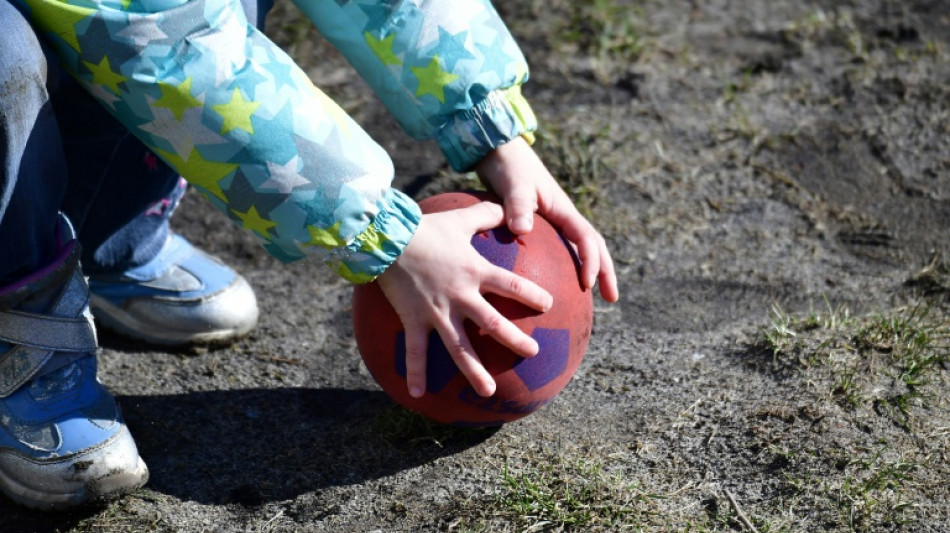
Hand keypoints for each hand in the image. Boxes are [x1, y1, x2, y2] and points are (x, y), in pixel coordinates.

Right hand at [376, 202, 552, 397]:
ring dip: (474, 371)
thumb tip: (507, 206)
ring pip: (459, 347)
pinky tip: (418, 395)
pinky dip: (416, 374)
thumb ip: (486, 214)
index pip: (512, 286)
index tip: (547, 306)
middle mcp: (461, 296)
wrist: (387, 237)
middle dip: (515, 340)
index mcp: (475, 272)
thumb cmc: (425, 228)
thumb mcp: (459, 219)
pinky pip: (415, 351)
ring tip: (489, 392)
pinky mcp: (414, 320)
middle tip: (533, 353)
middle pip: (494, 323)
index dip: (532, 296)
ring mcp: (437, 312)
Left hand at [475, 137, 619, 302]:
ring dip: (589, 271)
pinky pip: (556, 251)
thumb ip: (517, 206)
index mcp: (563, 210)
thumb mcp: (513, 185)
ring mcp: (554, 222)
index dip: (591, 261)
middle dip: (605, 272)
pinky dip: (560, 268)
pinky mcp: (540, 226)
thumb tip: (522, 230)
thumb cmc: (508, 166)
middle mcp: (564, 217)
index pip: (586, 238)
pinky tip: (545, 287)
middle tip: (612, 299)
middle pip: (593, 246)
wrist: (499, 152)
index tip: (588, 283)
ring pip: (578, 249)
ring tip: (587, 298)